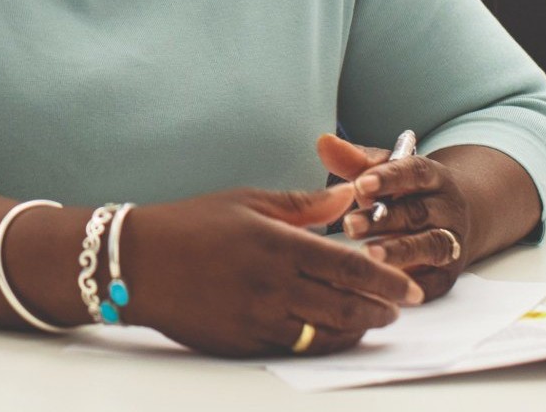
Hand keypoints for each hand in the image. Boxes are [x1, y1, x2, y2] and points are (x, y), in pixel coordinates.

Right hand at [124, 185, 422, 358]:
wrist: (137, 263)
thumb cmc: (191, 225)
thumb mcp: (247, 201)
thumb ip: (303, 204)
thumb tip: (346, 198)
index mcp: (276, 244)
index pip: (347, 267)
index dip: (385, 279)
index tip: (409, 286)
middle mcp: (271, 285)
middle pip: (344, 306)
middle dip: (380, 309)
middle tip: (400, 307)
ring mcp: (257, 318)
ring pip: (325, 333)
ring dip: (356, 329)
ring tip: (372, 320)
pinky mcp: (243, 341)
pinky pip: (295, 346)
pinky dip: (321, 340)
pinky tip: (330, 331)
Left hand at [318, 133, 470, 300]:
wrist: (448, 223)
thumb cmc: (404, 195)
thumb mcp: (383, 173)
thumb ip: (355, 161)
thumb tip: (324, 142)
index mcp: (434, 177)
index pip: (416, 172)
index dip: (390, 178)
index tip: (361, 184)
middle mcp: (447, 209)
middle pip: (418, 212)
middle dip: (385, 219)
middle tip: (349, 225)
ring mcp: (452, 242)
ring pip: (431, 246)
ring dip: (401, 251)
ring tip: (369, 255)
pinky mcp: (446, 274)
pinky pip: (432, 282)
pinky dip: (411, 287)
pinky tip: (384, 288)